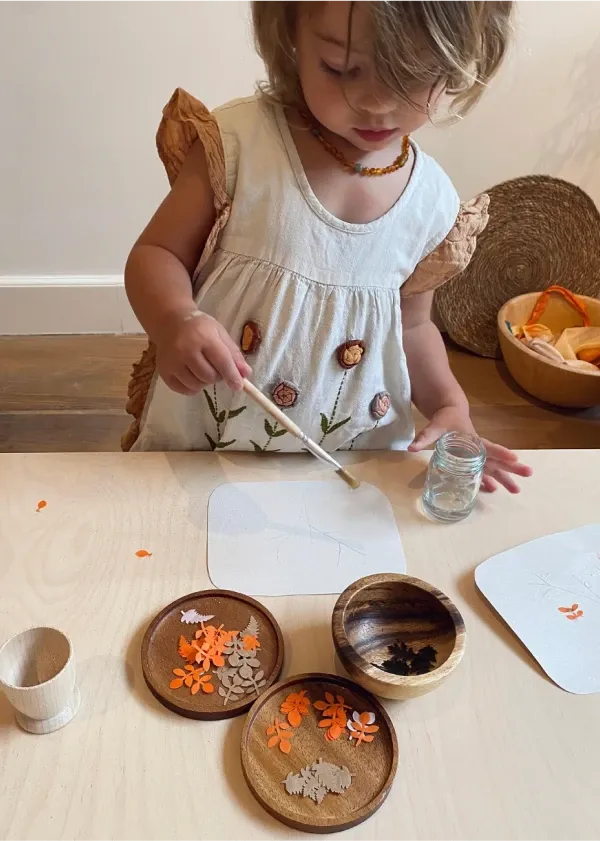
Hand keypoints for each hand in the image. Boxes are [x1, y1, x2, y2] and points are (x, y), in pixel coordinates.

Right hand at [154, 311, 250, 394]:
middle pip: (209, 376)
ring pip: (197, 385)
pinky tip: (192, 375)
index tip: (238, 386)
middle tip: (215, 367)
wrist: (170, 322)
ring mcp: (172, 362)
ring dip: (205, 382)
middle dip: (217, 376)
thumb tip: (245, 374)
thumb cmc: (199, 327)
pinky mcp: (164, 372)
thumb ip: (233, 353)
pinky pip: (184, 390)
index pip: (221, 361)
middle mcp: (186, 350)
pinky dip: (192, 387)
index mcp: (203, 337)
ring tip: (203, 369)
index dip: (232, 376)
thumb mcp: (220, 333)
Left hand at [408, 406, 532, 493]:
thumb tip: (412, 447)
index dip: (500, 452)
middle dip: (512, 467)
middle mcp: (478, 448)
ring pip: (493, 466)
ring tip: (517, 490)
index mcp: (473, 440)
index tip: (515, 457)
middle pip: (497, 458)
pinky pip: (484, 470)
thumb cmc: (445, 418)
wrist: (450, 411)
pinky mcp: (473, 458)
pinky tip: (494, 489)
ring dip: (504, 477)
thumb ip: (425, 437)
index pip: (489, 446)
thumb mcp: (435, 426)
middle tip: (529, 474)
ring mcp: (477, 454)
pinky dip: (489, 479)